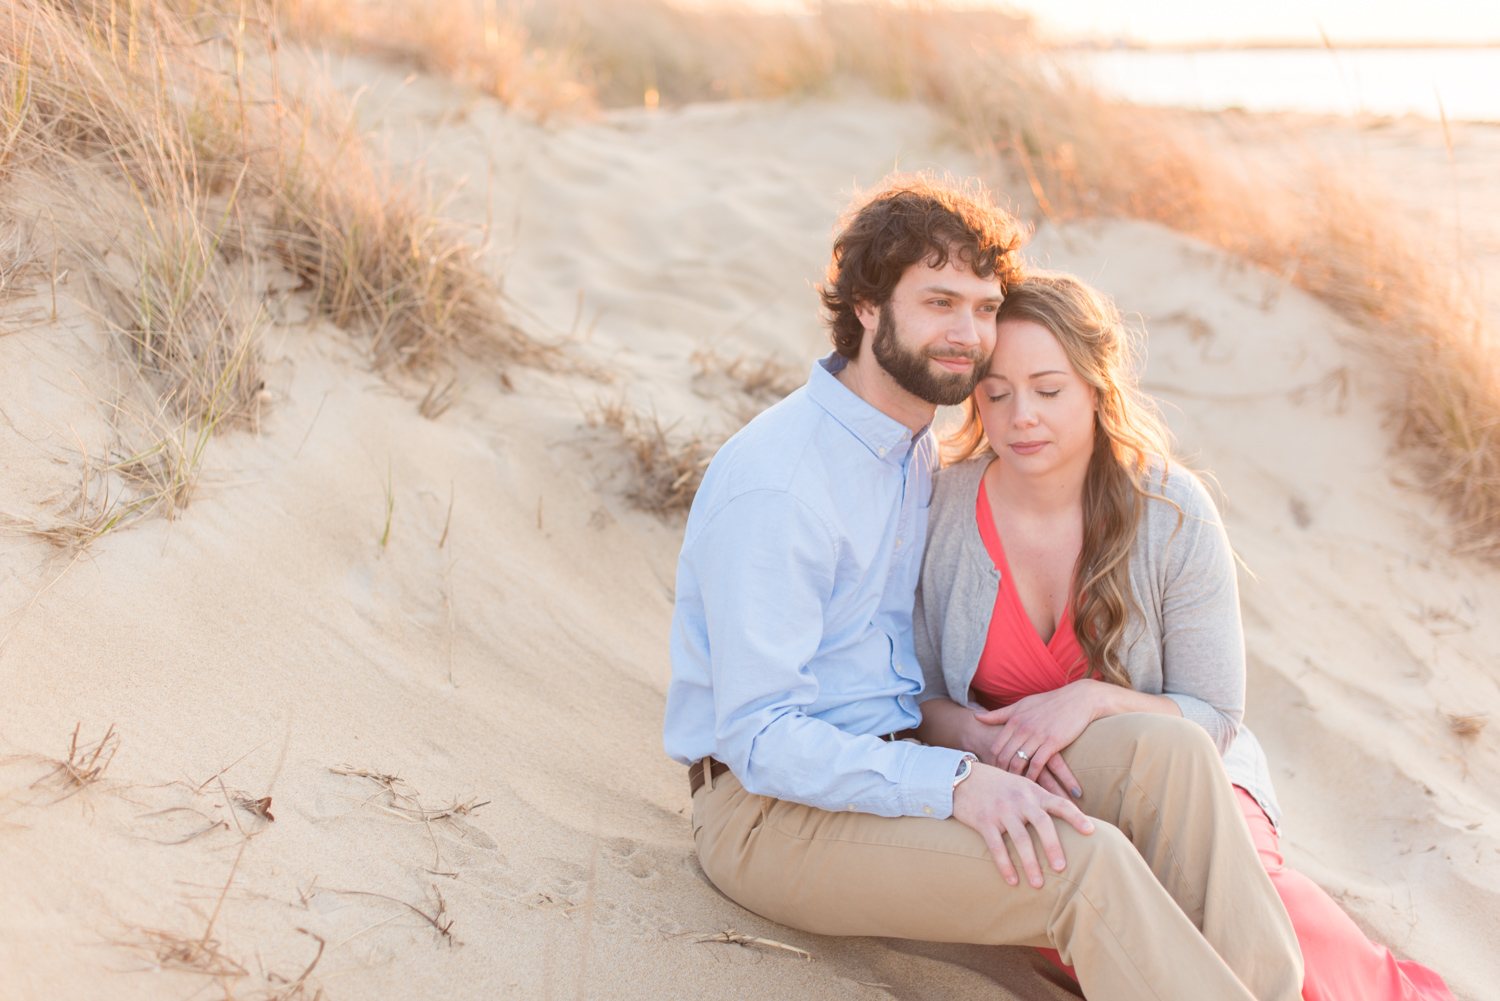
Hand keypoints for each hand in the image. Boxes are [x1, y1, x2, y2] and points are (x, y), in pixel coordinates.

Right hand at [951, 761, 1093, 886]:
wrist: (962, 777)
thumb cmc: (999, 786)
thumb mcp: (1022, 786)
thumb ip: (1041, 800)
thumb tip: (1069, 820)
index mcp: (1033, 792)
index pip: (1059, 803)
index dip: (1076, 817)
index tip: (1090, 831)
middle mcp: (1020, 800)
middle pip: (1042, 823)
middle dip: (1053, 846)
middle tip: (1061, 868)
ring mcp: (1001, 810)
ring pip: (1020, 838)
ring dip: (1030, 863)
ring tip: (1038, 884)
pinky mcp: (984, 820)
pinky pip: (996, 846)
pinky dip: (1005, 865)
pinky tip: (1012, 881)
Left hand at [971, 682, 1105, 797]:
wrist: (1078, 699)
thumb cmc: (1049, 702)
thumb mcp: (1021, 705)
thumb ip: (999, 714)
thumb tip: (976, 716)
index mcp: (1013, 719)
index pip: (996, 746)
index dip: (992, 763)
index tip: (993, 776)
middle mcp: (1022, 728)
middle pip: (1004, 757)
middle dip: (1001, 775)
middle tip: (1000, 789)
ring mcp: (1036, 735)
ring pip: (1018, 763)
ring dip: (1016, 779)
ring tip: (1014, 792)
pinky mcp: (1052, 743)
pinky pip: (1037, 765)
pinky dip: (1033, 777)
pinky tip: (1033, 787)